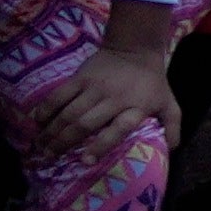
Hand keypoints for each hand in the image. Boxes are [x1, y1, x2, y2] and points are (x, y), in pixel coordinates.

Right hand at [16, 19, 181, 167]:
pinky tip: (37, 123)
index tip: (85, 161)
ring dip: (51, 131)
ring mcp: (95, 86)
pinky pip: (59, 95)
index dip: (101, 146)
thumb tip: (172, 149)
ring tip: (40, 146)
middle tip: (49, 157)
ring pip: (68, 112)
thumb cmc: (151, 83)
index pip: (118, 129)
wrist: (135, 49)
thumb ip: (173, 126)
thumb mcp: (169, 103)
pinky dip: (46, 109)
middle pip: (85, 123)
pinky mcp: (80, 77)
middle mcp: (114, 98)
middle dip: (64, 142)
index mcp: (136, 107)